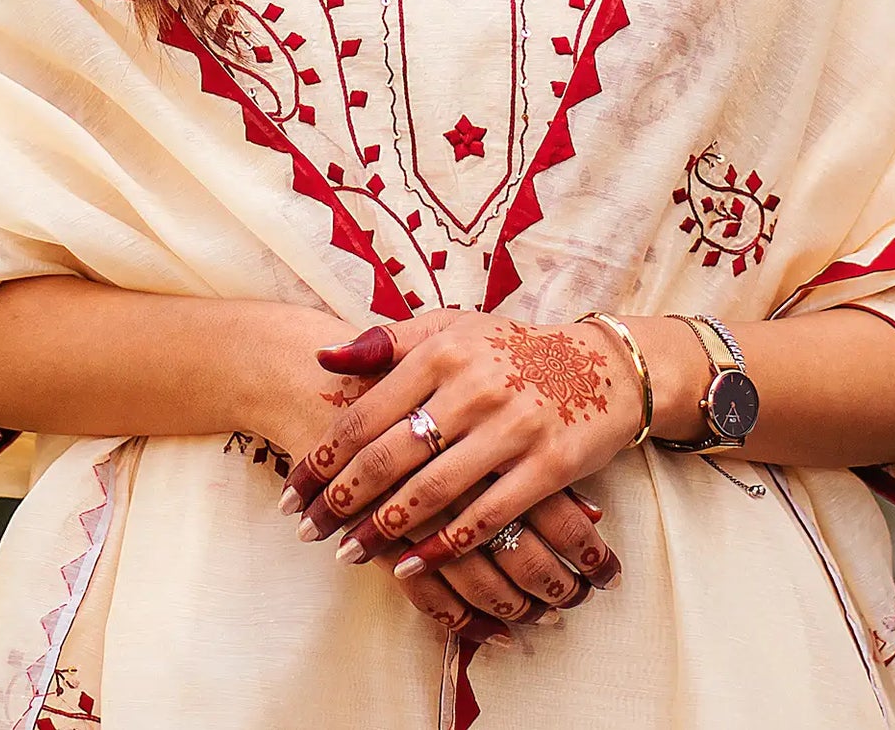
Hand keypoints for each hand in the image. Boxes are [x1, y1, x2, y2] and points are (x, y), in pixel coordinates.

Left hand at [252, 308, 536, 644]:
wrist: (602, 366)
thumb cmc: (511, 350)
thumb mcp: (452, 328)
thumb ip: (387, 342)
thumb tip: (323, 356)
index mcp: (442, 351)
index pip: (365, 413)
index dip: (322, 458)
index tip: (292, 490)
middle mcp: (473, 386)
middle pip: (389, 456)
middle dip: (340, 501)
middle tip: (307, 530)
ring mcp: (513, 427)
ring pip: (432, 491)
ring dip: (383, 531)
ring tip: (347, 554)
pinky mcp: (548, 464)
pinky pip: (487, 515)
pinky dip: (445, 546)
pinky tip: (411, 566)